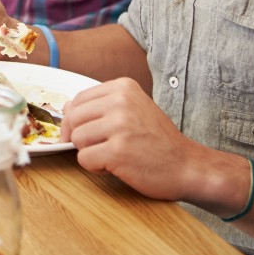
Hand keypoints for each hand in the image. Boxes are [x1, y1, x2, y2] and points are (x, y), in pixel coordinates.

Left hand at [62, 77, 207, 201]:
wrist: (188, 166)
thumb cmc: (158, 140)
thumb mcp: (133, 110)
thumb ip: (102, 106)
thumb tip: (65, 108)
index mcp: (124, 87)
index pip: (79, 99)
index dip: (76, 119)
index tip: (85, 132)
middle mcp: (121, 102)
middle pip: (73, 118)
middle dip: (79, 137)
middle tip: (98, 148)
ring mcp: (120, 126)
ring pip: (77, 138)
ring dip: (89, 152)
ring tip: (111, 156)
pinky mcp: (118, 151)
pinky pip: (84, 159)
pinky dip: (95, 167)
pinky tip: (115, 166)